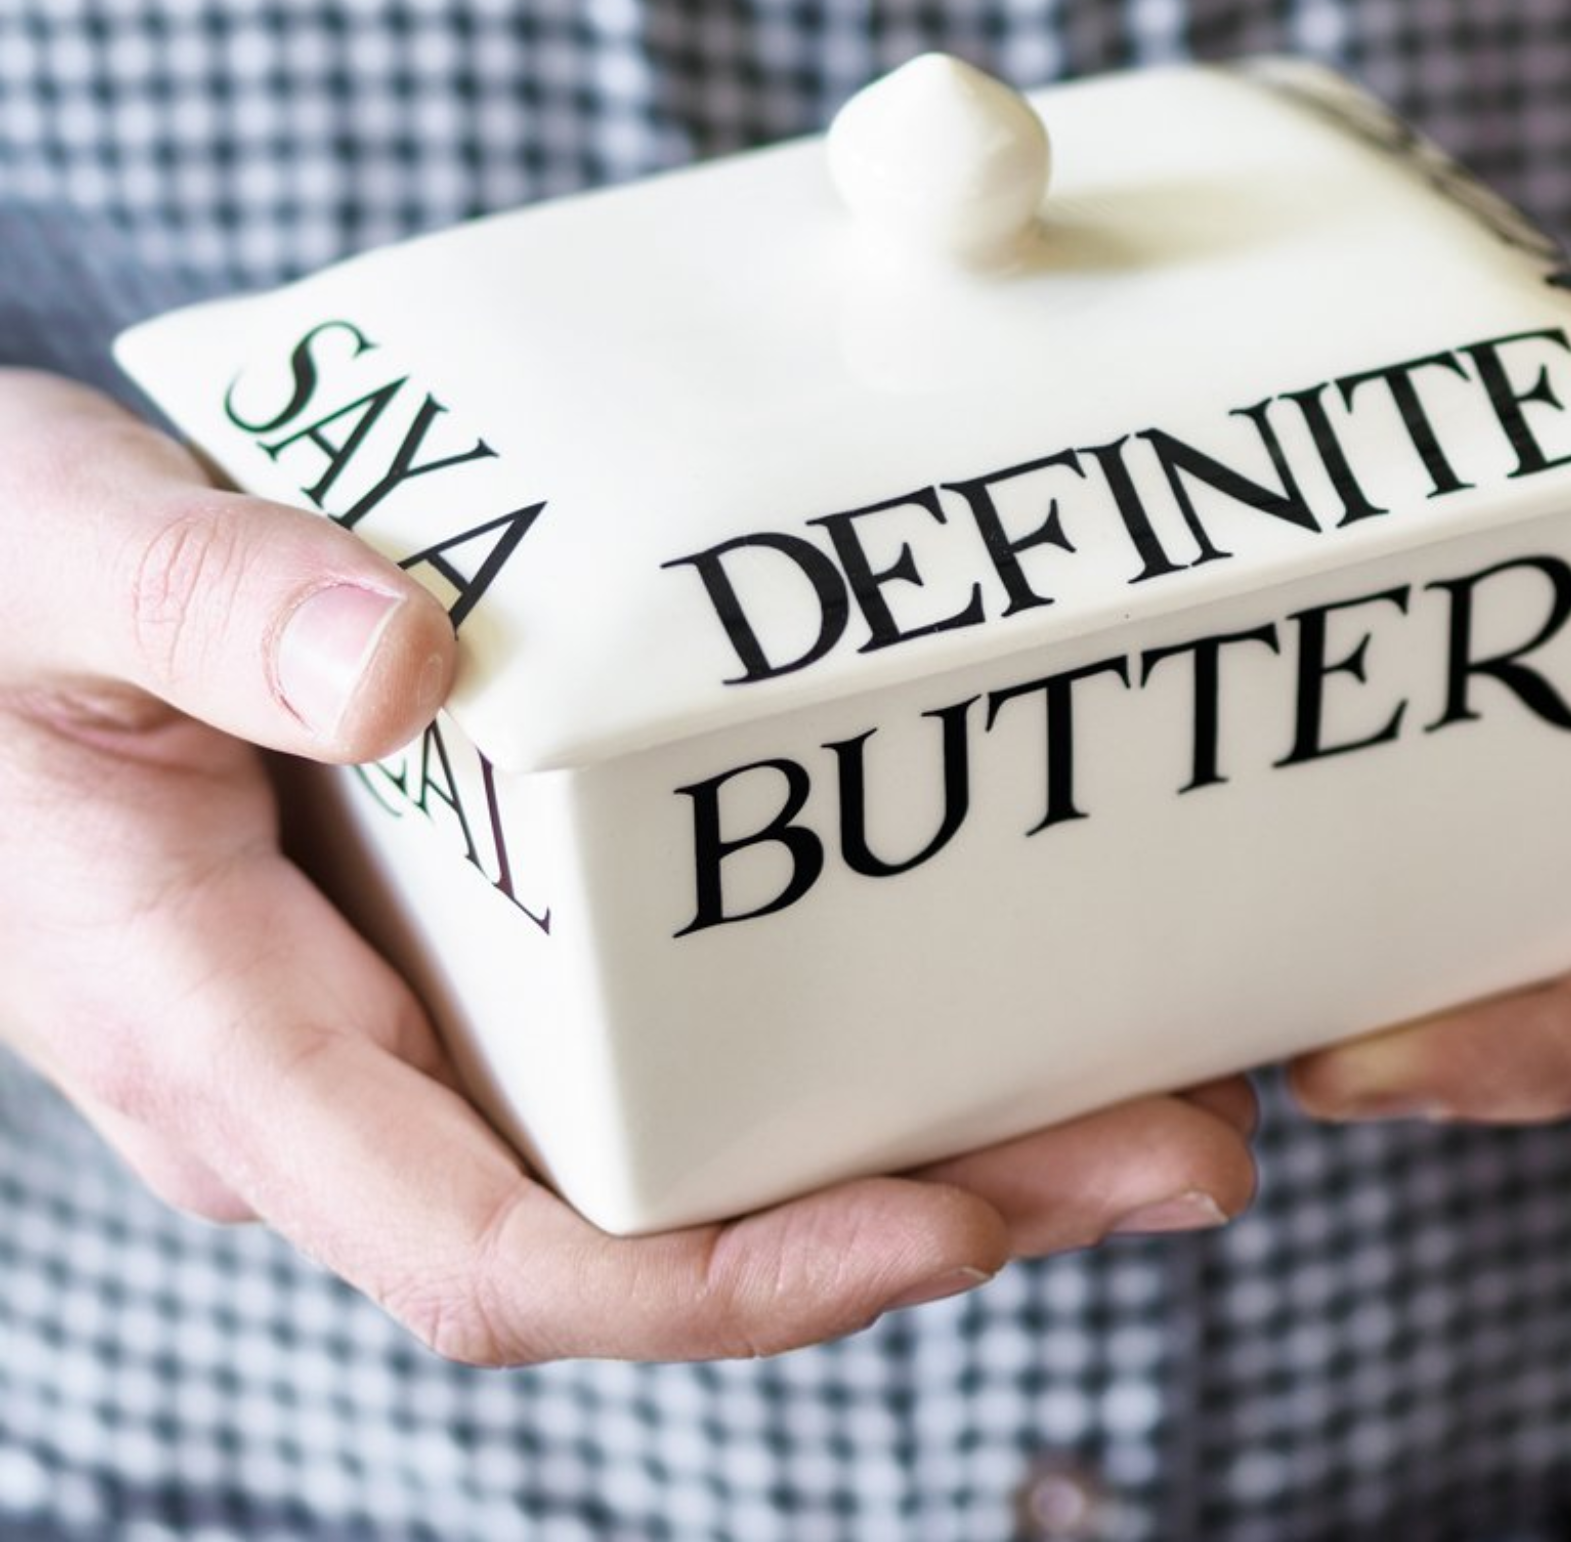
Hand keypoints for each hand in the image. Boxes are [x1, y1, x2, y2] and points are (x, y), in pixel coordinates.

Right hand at [0, 373, 1255, 1363]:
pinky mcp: (475, 954)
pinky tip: (981, 970)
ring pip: (696, 1148)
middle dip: (931, 1208)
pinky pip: (671, 1043)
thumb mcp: (54, 563)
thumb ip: (202, 604)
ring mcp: (424, 1030)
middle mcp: (350, 1082)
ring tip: (1153, 1076)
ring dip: (930, 1132)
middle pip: (667, 1228)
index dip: (737, 1282)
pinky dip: (832, 1034)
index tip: (958, 1222)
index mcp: (232, 1035)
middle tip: (1181, 1147)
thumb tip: (399, 658)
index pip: (504, 1258)